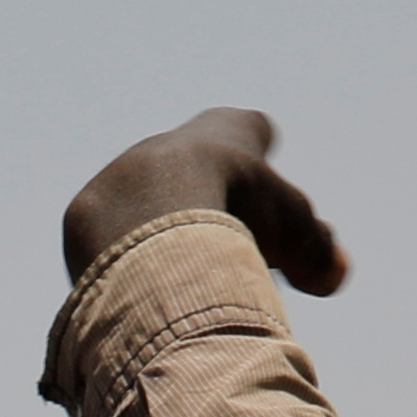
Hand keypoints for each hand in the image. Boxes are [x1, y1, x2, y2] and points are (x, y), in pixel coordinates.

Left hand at [60, 107, 346, 292]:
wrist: (152, 214)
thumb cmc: (236, 211)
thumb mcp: (295, 232)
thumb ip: (316, 251)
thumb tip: (330, 277)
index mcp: (226, 130)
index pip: (249, 128)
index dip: (259, 152)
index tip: (263, 169)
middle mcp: (174, 142)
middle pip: (197, 174)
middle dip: (211, 208)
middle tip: (227, 250)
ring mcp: (126, 172)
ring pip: (150, 205)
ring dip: (164, 237)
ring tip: (180, 277)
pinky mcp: (86, 212)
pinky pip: (112, 237)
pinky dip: (128, 261)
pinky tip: (139, 288)